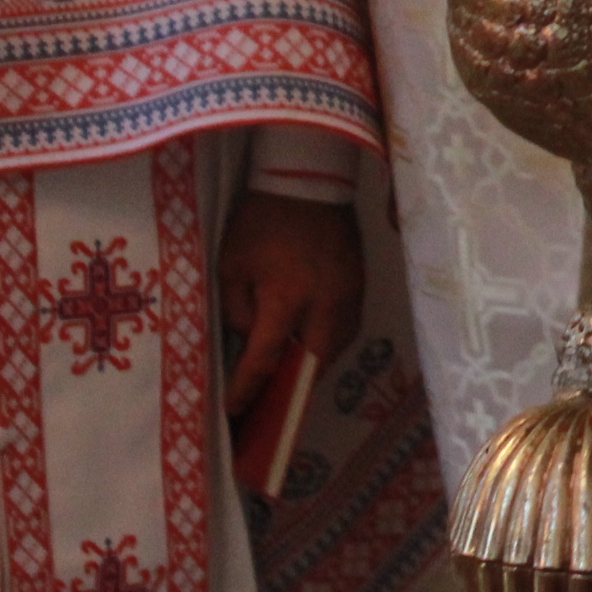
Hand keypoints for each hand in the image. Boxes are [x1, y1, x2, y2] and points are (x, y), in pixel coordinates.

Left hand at [219, 190, 364, 415]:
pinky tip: (311, 343)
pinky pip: (346, 328)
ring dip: (312, 367)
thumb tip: (250, 337)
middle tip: (270, 404)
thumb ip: (237, 309)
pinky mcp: (360, 284)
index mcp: (286, 298)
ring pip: (335, 349)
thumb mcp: (232, 264)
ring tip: (290, 378)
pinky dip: (328, 343)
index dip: (248, 390)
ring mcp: (348, 295)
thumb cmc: (261, 221)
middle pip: (312, 365)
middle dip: (291, 389)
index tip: (234, 411)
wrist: (308, 180)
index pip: (265, 359)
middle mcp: (323, 304)